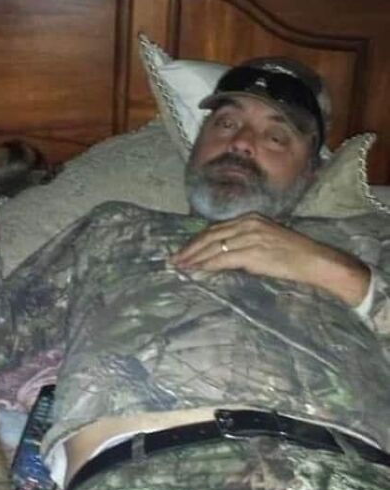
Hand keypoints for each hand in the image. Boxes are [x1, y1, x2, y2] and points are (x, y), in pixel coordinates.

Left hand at [170, 213, 370, 306]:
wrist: (315, 261)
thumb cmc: (293, 255)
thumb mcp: (265, 241)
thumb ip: (243, 244)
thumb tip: (221, 256)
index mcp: (250, 219)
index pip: (215, 228)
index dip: (196, 240)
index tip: (182, 251)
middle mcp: (248, 224)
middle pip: (209, 235)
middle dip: (189, 249)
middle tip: (173, 260)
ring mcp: (250, 237)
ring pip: (213, 247)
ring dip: (194, 258)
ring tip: (180, 267)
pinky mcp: (253, 252)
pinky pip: (224, 259)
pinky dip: (208, 265)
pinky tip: (198, 270)